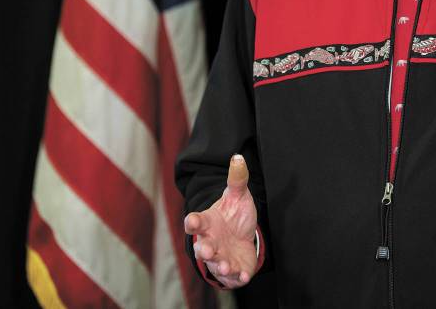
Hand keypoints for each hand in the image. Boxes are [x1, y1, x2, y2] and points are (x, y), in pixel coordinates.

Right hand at [183, 154, 259, 288]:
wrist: (243, 237)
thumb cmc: (234, 216)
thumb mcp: (237, 196)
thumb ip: (237, 179)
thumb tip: (238, 157)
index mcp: (208, 223)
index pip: (196, 222)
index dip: (193, 222)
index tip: (192, 220)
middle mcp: (211, 242)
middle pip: (203, 248)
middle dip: (204, 250)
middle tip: (206, 250)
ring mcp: (221, 257)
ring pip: (216, 265)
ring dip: (219, 266)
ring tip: (225, 265)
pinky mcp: (234, 270)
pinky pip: (233, 277)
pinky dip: (237, 278)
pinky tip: (243, 276)